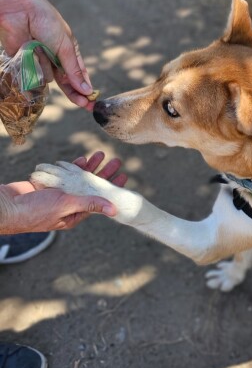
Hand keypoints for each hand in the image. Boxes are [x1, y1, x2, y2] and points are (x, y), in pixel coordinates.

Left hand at [0, 0, 93, 109]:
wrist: (19, 9)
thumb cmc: (46, 21)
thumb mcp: (66, 46)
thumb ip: (74, 70)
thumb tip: (86, 90)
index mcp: (70, 54)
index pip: (80, 77)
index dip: (86, 90)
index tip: (91, 102)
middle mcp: (56, 61)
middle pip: (67, 84)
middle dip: (74, 94)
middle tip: (83, 104)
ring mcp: (41, 63)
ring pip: (49, 78)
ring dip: (47, 67)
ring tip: (41, 48)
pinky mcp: (26, 64)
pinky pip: (33, 75)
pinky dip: (34, 68)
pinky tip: (33, 54)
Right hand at [0, 152, 126, 233]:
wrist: (7, 206)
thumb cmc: (34, 212)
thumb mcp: (66, 206)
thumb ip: (89, 204)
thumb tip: (114, 210)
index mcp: (75, 213)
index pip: (98, 199)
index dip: (111, 187)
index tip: (123, 176)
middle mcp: (69, 204)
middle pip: (91, 187)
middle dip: (104, 173)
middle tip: (117, 161)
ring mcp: (58, 194)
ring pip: (78, 178)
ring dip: (90, 167)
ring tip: (102, 154)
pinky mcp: (48, 185)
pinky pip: (64, 174)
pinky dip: (72, 166)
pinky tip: (82, 159)